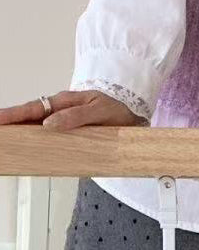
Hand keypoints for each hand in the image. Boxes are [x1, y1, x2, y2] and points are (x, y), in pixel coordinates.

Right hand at [0, 90, 148, 130]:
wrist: (134, 113)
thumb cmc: (118, 109)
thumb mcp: (101, 111)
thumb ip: (77, 117)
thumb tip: (48, 124)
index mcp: (65, 101)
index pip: (34, 108)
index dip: (14, 115)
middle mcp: (60, 109)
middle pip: (29, 116)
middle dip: (9, 122)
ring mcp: (63, 120)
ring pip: (36, 125)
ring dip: (19, 131)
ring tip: (5, 140)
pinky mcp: (69, 132)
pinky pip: (48, 135)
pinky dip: (35, 139)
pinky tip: (27, 148)